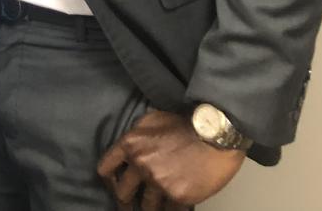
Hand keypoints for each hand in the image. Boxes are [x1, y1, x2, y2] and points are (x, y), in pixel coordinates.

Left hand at [97, 109, 244, 209]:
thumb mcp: (151, 120)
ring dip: (150, 207)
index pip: (105, 169)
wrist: (216, 134)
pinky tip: (173, 206)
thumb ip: (136, 137)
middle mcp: (141, 165)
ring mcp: (159, 182)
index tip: (114, 186)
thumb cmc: (187, 123)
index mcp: (131, 144)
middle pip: (122, 193)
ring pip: (146, 206)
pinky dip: (171, 209)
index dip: (109, 181)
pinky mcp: (178, 196)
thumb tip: (128, 151)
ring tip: (154, 207)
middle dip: (126, 201)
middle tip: (129, 206)